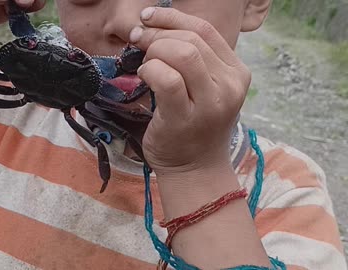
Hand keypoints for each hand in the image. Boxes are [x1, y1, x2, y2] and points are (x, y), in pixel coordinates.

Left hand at [130, 7, 251, 176]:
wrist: (196, 169)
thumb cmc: (195, 127)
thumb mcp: (206, 90)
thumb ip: (194, 61)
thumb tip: (157, 28)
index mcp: (236, 73)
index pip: (205, 30)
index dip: (172, 18)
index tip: (148, 18)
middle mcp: (230, 86)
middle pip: (191, 40)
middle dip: (157, 34)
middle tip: (137, 40)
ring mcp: (211, 103)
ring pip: (182, 54)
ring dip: (154, 51)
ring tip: (144, 63)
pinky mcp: (186, 118)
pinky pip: (167, 79)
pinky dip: (150, 70)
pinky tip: (144, 77)